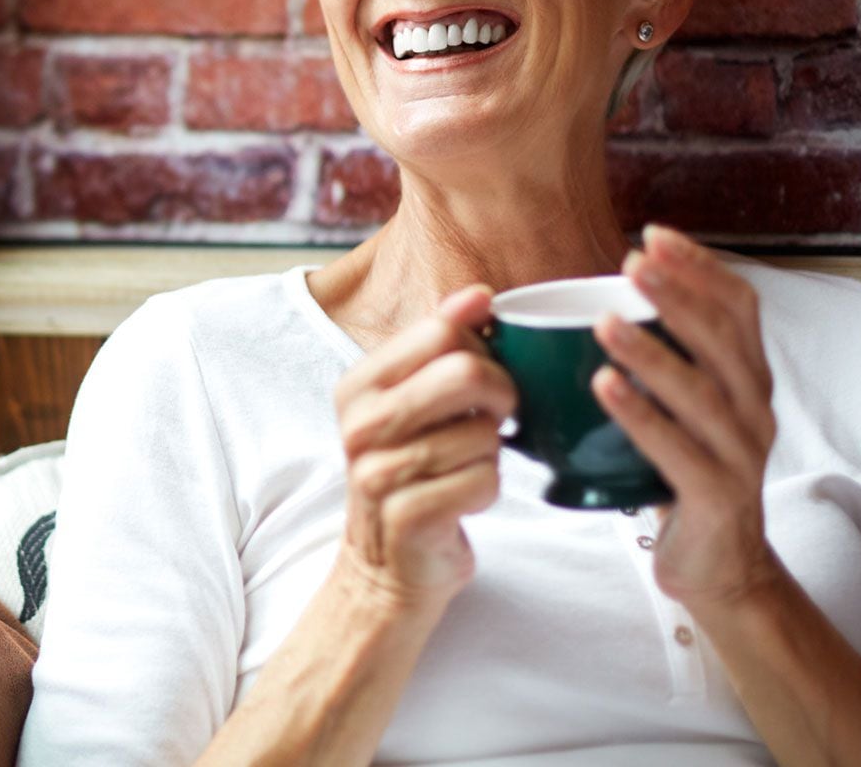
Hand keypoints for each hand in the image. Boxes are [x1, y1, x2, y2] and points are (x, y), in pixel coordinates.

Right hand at [334, 286, 512, 613]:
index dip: (484, 349)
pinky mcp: (406, 517)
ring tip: (467, 465)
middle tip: (496, 416)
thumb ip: (440, 346)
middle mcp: (359, 424)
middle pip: (467, 374)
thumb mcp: (413, 401)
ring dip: (492, 453)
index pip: (442, 332)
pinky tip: (464, 496)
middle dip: (502, 395)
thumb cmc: (412, 472)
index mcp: (358, 385)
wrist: (386, 565)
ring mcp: (377, 473)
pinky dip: (488, 490)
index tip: (486, 374)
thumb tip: (478, 294)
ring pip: (483, 434)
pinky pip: (483, 482)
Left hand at [592, 225, 786, 609]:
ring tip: (605, 321)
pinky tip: (603, 386)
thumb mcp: (681, 411)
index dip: (702, 268)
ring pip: (701, 393)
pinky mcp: (718, 495)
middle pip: (724, 340)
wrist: (719, 569)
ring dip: (652, 352)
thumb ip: (659, 363)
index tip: (654, 234)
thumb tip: (589, 306)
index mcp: (748, 380)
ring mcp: (741, 454)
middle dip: (679, 295)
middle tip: (632, 261)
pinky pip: (678, 450)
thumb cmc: (685, 477)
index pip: (739, 308)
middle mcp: (755, 409)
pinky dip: (640, 415)